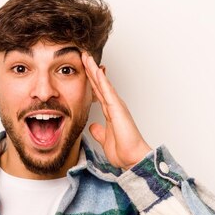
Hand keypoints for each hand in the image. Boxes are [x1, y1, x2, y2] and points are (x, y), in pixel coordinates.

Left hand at [82, 52, 151, 169]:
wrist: (132, 158)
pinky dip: (102, 80)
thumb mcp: (105, 139)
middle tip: (82, 56)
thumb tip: (93, 127)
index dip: (90, 80)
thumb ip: (99, 132)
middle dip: (90, 70)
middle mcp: (114, 106)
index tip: (82, 69)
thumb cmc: (123, 151)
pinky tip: (95, 70)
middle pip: (99, 84)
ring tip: (86, 57)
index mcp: (110, 112)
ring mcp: (116, 106)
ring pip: (103, 84)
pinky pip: (108, 91)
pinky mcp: (117, 109)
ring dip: (94, 70)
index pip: (97, 92)